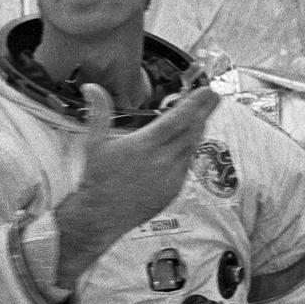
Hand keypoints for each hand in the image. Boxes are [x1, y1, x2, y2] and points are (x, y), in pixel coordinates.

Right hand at [55, 82, 219, 285]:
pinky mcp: (174, 190)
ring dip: (198, 130)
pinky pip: (187, 165)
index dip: (195, 104)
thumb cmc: (97, 179)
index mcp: (146, 145)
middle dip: (204, 111)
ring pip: (192, 148)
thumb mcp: (94, 143)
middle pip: (191, 131)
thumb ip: (98, 112)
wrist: (101, 216)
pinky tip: (189, 142)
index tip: (206, 90)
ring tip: (202, 115)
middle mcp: (163, 160)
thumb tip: (91, 87)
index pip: (177, 119)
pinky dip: (190, 150)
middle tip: (212, 96)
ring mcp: (171, 177)